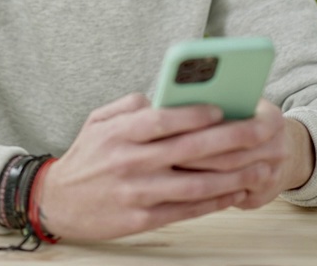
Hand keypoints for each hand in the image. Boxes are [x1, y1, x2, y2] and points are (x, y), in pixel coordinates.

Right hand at [34, 93, 265, 239]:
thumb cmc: (85, 157)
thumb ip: (129, 106)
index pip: (163, 119)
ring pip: (196, 183)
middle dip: (231, 139)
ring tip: (259, 167)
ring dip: (233, 175)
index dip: (195, 114)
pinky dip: (215, 202)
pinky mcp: (141, 219)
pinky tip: (235, 193)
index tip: (224, 108)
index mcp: (119, 134)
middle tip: (259, 131)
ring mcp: (138, 193)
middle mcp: (130, 162)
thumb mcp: (96, 121)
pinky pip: (187, 210)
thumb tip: (162, 97)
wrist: (57, 202)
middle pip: (189, 149)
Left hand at [178, 99, 315, 208]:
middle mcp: (278, 150)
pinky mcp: (260, 198)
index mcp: (273, 121)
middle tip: (165, 154)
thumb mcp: (239, 104)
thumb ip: (214, 101)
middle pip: (232, 156)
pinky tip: (182, 186)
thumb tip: (168, 103)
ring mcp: (272, 177)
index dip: (210, 132)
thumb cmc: (245, 121)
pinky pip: (228, 198)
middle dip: (197, 155)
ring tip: (168, 168)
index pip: (244, 129)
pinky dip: (205, 193)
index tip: (180, 130)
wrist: (279, 150)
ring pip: (228, 179)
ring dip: (197, 174)